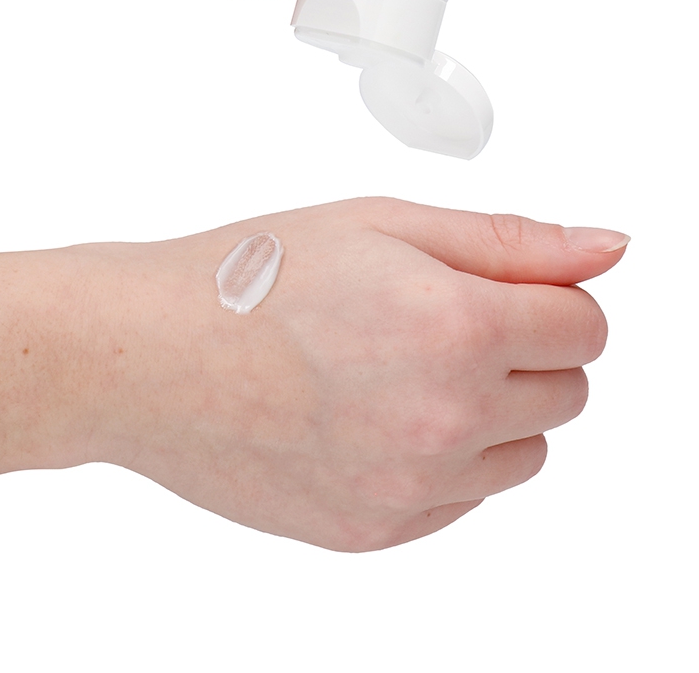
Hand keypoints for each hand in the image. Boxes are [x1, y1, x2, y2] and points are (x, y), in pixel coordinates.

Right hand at [91, 199, 625, 550]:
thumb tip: (606, 248)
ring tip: (404, 366)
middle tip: (444, 318)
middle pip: (568, 392)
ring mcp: (411, 487)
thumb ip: (510, 241)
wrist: (148, 355)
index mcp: (456, 326)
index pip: (586, 326)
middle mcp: (445, 418)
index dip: (552, 295)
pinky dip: (443, 458)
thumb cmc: (250, 277)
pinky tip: (374, 413)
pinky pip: (462, 500)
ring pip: (525, 454)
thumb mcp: (384, 222)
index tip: (509, 287)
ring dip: (493, 409)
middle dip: (527, 348)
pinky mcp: (374, 533)